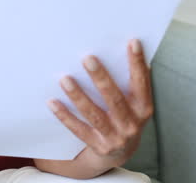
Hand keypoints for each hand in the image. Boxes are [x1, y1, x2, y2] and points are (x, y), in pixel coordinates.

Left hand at [48, 39, 153, 166]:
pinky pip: (78, 129)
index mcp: (143, 108)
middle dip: (101, 78)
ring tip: (65, 79)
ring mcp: (114, 137)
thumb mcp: (136, 102)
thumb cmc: (126, 115)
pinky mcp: (98, 146)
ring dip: (78, 96)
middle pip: (115, 99)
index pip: (142, 82)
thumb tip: (129, 48)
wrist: (121, 153)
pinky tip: (53, 102)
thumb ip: (133, 80)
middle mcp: (131, 124)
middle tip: (88, 58)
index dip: (137, 63)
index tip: (132, 42)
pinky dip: (65, 116)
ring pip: (94, 114)